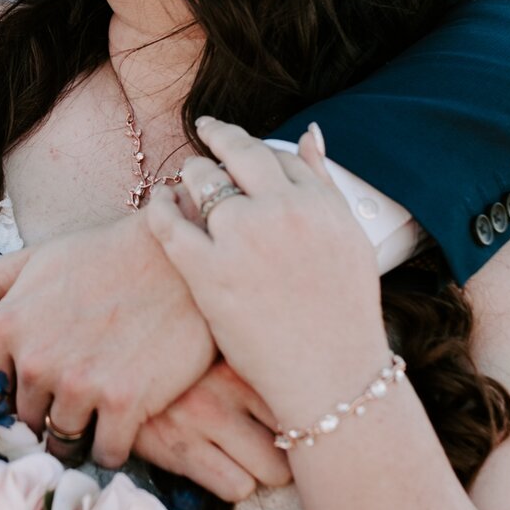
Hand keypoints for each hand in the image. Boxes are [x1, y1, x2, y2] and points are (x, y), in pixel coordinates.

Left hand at [0, 214, 216, 468]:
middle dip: (48, 415)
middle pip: (27, 421)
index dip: (14, 394)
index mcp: (8, 327)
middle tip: (79, 399)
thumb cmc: (109, 255)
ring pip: (62, 442)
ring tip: (102, 413)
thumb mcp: (38, 258)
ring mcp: (80, 385)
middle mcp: (36, 361)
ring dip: (80, 435)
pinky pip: (104, 452)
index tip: (39, 390)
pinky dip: (114, 446)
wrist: (183, 257)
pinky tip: (126, 424)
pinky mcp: (125, 404)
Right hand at [130, 361, 295, 501]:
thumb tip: (304, 385)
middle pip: (294, 440)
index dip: (300, 419)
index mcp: (238, 360)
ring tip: (247, 461)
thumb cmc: (172, 366)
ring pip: (271, 471)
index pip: (298, 400)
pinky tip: (222, 471)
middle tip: (273, 449)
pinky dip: (234, 484)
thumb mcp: (212, 349)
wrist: (108, 370)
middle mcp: (226, 389)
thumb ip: (250, 364)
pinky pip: (236, 487)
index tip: (295, 425)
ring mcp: (204, 422)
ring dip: (262, 471)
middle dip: (286, 450)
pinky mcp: (181, 452)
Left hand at [143, 119, 390, 430]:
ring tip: (183, 183)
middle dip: (218, 140)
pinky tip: (160, 207)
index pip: (278, 152)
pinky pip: (169, 222)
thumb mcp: (349, 238)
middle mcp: (283, 210)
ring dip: (190, 174)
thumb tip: (310, 134)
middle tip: (204, 139)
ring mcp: (244, 238)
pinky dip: (160, 207)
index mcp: (320, 202)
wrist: (331, 375)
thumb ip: (325, 183)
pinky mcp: (209, 271)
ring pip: (201, 177)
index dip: (254, 148)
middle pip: (238, 152)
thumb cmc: (344, 312)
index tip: (238, 148)